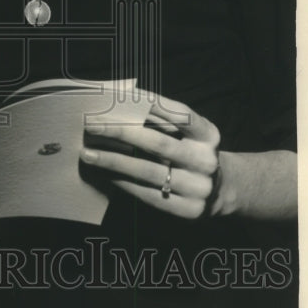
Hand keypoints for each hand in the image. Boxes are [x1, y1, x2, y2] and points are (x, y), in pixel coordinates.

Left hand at [80, 94, 220, 218]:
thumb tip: (118, 106)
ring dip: (113, 161)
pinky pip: (147, 194)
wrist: (219, 190)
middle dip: (121, 132)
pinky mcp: (187, 210)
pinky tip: (103, 173)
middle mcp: (206, 161)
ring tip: (88, 153)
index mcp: (208, 135)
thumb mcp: (188, 133)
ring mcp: (198, 188)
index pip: (180, 114)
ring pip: (148, 171)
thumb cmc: (190, 151)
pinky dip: (122, 182)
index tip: (119, 97)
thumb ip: (162, 120)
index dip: (152, 104)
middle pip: (159, 143)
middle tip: (92, 125)